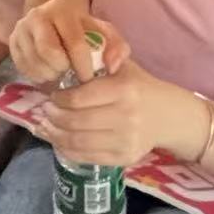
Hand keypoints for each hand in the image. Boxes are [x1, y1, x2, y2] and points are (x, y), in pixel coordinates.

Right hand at [9, 0, 130, 85]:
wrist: (58, 26)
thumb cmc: (84, 33)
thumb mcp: (105, 36)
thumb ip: (117, 48)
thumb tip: (113, 65)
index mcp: (60, 8)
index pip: (74, 42)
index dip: (84, 66)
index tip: (89, 78)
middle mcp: (36, 14)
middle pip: (49, 53)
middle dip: (63, 69)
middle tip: (71, 74)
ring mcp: (21, 28)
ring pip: (35, 63)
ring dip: (50, 74)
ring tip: (60, 73)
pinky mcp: (12, 43)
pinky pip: (23, 68)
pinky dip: (38, 75)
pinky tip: (49, 71)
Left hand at [36, 60, 183, 167]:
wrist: (168, 116)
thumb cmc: (139, 86)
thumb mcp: (124, 65)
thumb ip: (100, 56)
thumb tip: (71, 55)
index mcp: (123, 89)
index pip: (79, 98)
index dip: (59, 99)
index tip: (52, 95)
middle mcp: (126, 116)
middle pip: (75, 121)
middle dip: (53, 117)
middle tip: (45, 111)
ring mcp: (126, 140)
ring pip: (78, 142)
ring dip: (55, 135)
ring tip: (47, 127)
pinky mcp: (124, 158)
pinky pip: (87, 158)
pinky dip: (67, 150)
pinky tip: (59, 142)